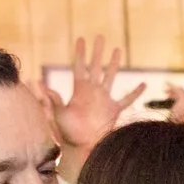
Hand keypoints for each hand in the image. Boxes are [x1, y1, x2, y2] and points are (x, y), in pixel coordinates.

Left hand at [45, 35, 143, 152]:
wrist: (82, 147)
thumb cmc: (68, 132)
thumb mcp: (58, 114)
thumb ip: (52, 99)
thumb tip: (39, 84)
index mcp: (79, 90)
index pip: (79, 66)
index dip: (80, 53)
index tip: (80, 39)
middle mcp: (92, 91)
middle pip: (96, 66)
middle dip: (98, 52)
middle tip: (100, 36)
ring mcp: (104, 99)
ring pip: (111, 77)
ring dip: (114, 64)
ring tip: (118, 49)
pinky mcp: (114, 110)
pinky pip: (127, 99)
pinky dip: (136, 93)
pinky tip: (144, 85)